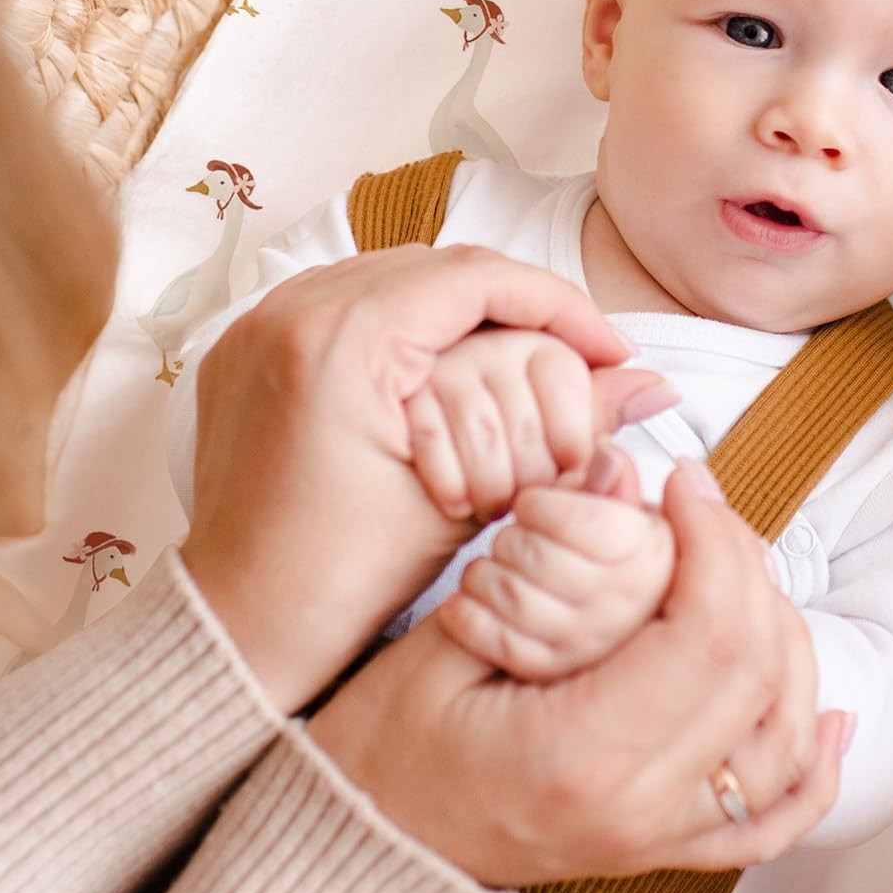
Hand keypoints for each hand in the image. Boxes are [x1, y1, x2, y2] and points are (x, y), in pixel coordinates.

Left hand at [180, 244, 667, 714]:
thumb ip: (565, 424)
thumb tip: (655, 384)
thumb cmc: (341, 582)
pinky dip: (408, 322)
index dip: (561, 305)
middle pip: (438, 266)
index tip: (612, 349)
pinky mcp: (248, 344)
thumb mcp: (468, 497)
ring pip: (395, 276)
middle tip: (580, 353)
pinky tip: (451, 364)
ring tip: (525, 355)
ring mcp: (259, 323)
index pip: (479, 277)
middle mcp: (289, 311)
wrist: (238, 626)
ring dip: (466, 308)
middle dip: (519, 304)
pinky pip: (346, 300)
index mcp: (340, 341)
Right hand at [310, 458, 852, 885]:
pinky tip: (836, 716)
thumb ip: (541, 561)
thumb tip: (619, 468)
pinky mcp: (663, 850)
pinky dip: (816, 769)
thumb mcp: (441, 644)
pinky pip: (770, 823)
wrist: (361, 855)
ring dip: (786, 639)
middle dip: (747, 567)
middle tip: (702, 509)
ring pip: (785, 738)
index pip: (710, 636)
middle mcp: (642, 809)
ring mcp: (660, 839)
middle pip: (760, 672)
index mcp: (584, 755)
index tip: (684, 482)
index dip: (716, 541)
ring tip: (740, 570)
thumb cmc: (381, 750)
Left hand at [439, 442, 673, 681]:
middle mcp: (628, 608)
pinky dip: (468, 614)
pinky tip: (468, 600)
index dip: (545, 506)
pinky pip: (496, 640)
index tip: (533, 504)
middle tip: (513, 536)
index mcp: (655, 558)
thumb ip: (609, 488)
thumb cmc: (599, 560)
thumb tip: (610, 454)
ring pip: (513, 596)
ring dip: (484, 574)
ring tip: (490, 567)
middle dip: (512, 539)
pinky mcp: (547, 673)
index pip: (588, 524)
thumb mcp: (615, 516)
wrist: (584, 629)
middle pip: (542, 557)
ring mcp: (588, 646)